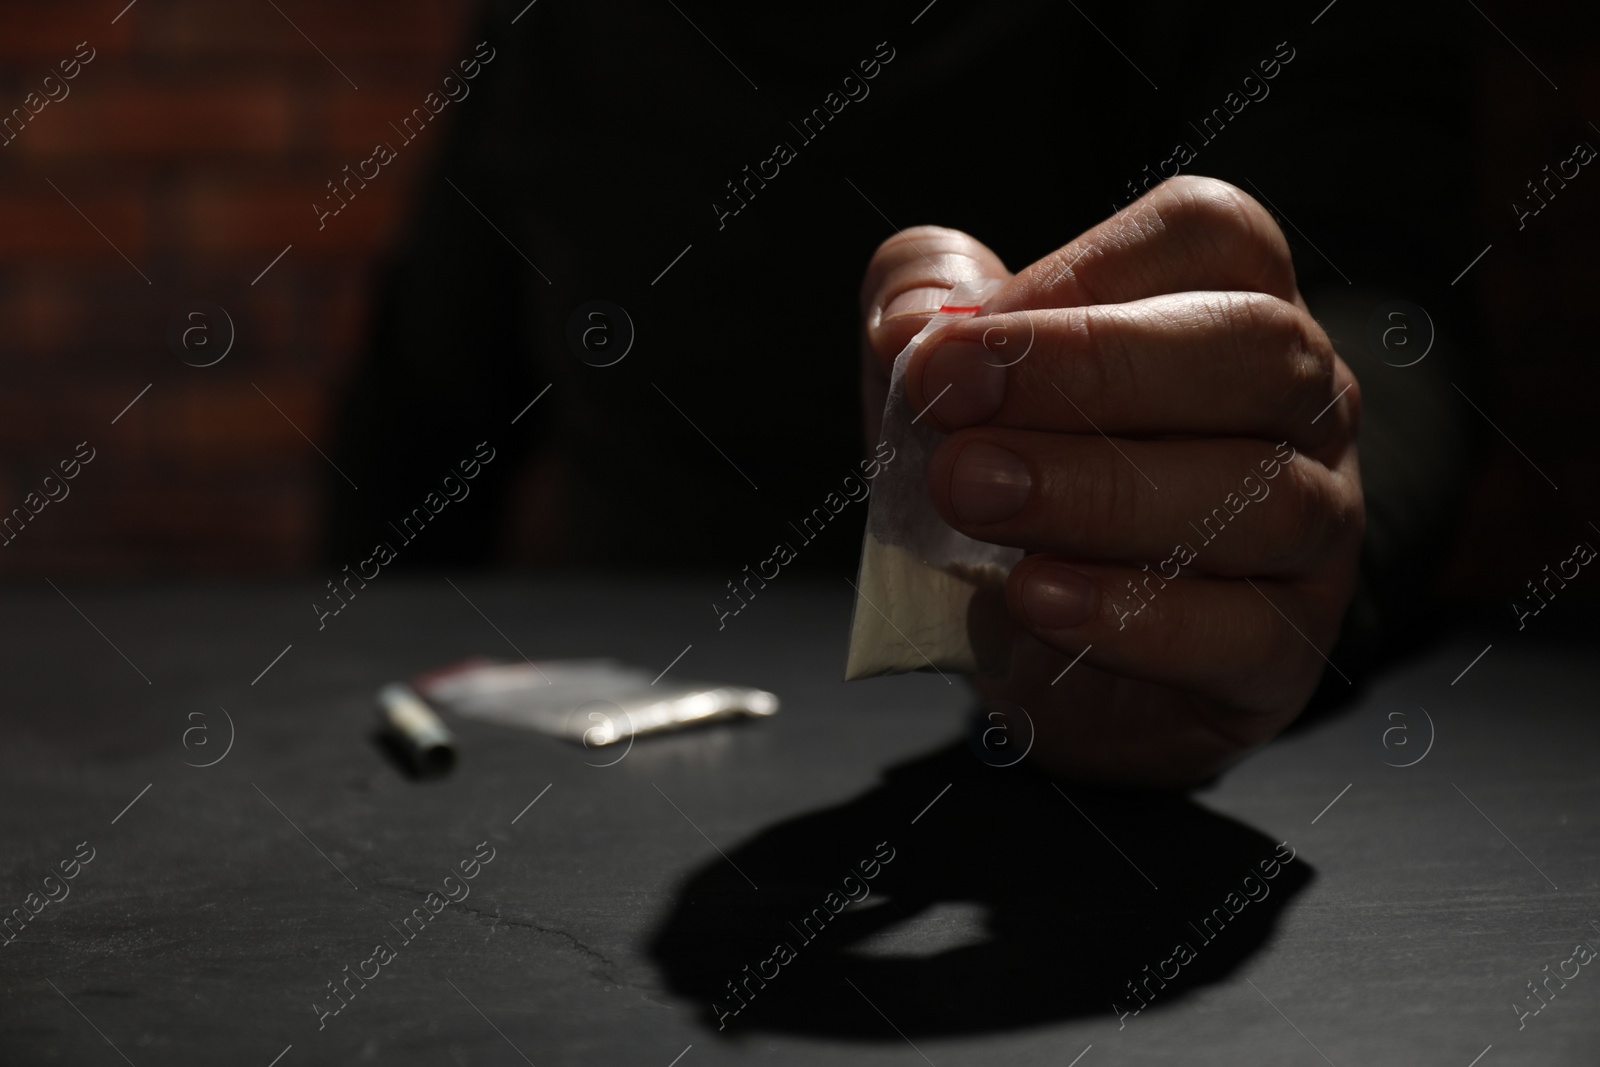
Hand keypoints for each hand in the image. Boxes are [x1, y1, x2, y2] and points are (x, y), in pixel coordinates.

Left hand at [858, 176, 1363, 785]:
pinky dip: (1133, 616)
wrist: (1039, 648)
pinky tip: (1035, 600)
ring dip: (1099, 496)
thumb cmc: (1010, 475)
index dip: (1085, 273)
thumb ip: (921, 306)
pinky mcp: (1289, 647)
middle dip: (1095, 372)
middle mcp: (1302, 402)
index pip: (1213, 234)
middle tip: (956, 415)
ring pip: (1263, 498)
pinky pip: (1246, 631)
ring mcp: (1320, 526)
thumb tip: (908, 318)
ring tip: (973, 499)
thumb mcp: (949, 378)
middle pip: (1258, 349)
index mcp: (1227, 300)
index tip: (959, 343)